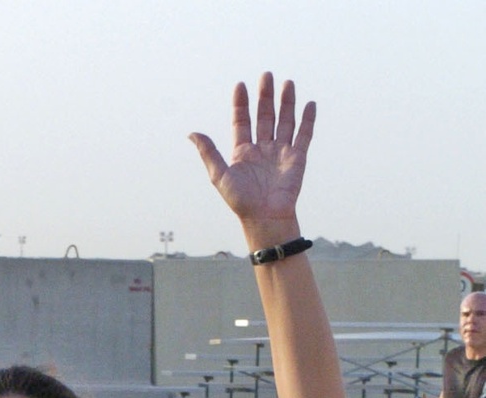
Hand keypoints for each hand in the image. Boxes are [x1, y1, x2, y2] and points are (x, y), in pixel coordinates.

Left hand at [190, 73, 313, 249]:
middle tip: (266, 75)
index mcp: (243, 152)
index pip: (242, 121)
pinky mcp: (297, 158)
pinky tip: (309, 104)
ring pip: (284, 121)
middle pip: (264, 116)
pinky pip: (304, 135)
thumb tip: (192, 133)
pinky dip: (307, 120)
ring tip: (287, 83)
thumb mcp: (219, 175)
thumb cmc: (241, 201)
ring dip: (286, 102)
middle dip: (265, 96)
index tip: (240, 85)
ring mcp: (280, 152)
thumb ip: (208, 152)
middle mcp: (262, 149)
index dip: (241, 104)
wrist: (265, 218)